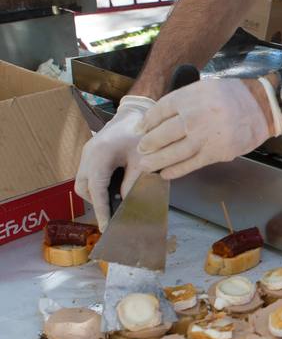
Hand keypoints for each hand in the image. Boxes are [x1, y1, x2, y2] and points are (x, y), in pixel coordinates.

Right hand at [74, 95, 155, 229]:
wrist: (135, 111)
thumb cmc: (140, 133)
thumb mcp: (141, 159)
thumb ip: (133, 181)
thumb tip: (126, 202)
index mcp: (100, 156)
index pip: (97, 190)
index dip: (101, 210)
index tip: (106, 227)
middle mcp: (88, 155)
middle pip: (84, 188)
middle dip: (97, 202)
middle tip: (114, 213)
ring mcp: (86, 153)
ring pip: (83, 183)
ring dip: (96, 193)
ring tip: (116, 199)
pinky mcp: (90, 153)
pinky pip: (88, 174)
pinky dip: (97, 184)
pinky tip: (114, 186)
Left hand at [137, 77, 281, 179]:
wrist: (263, 107)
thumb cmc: (234, 96)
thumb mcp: (206, 87)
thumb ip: (185, 100)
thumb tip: (160, 117)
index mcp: (190, 97)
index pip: (159, 112)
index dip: (147, 122)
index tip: (141, 130)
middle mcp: (194, 117)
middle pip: (161, 134)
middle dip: (148, 144)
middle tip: (141, 149)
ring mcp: (204, 137)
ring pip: (172, 153)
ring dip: (156, 160)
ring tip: (146, 165)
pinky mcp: (216, 153)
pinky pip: (189, 164)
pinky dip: (175, 170)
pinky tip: (165, 173)